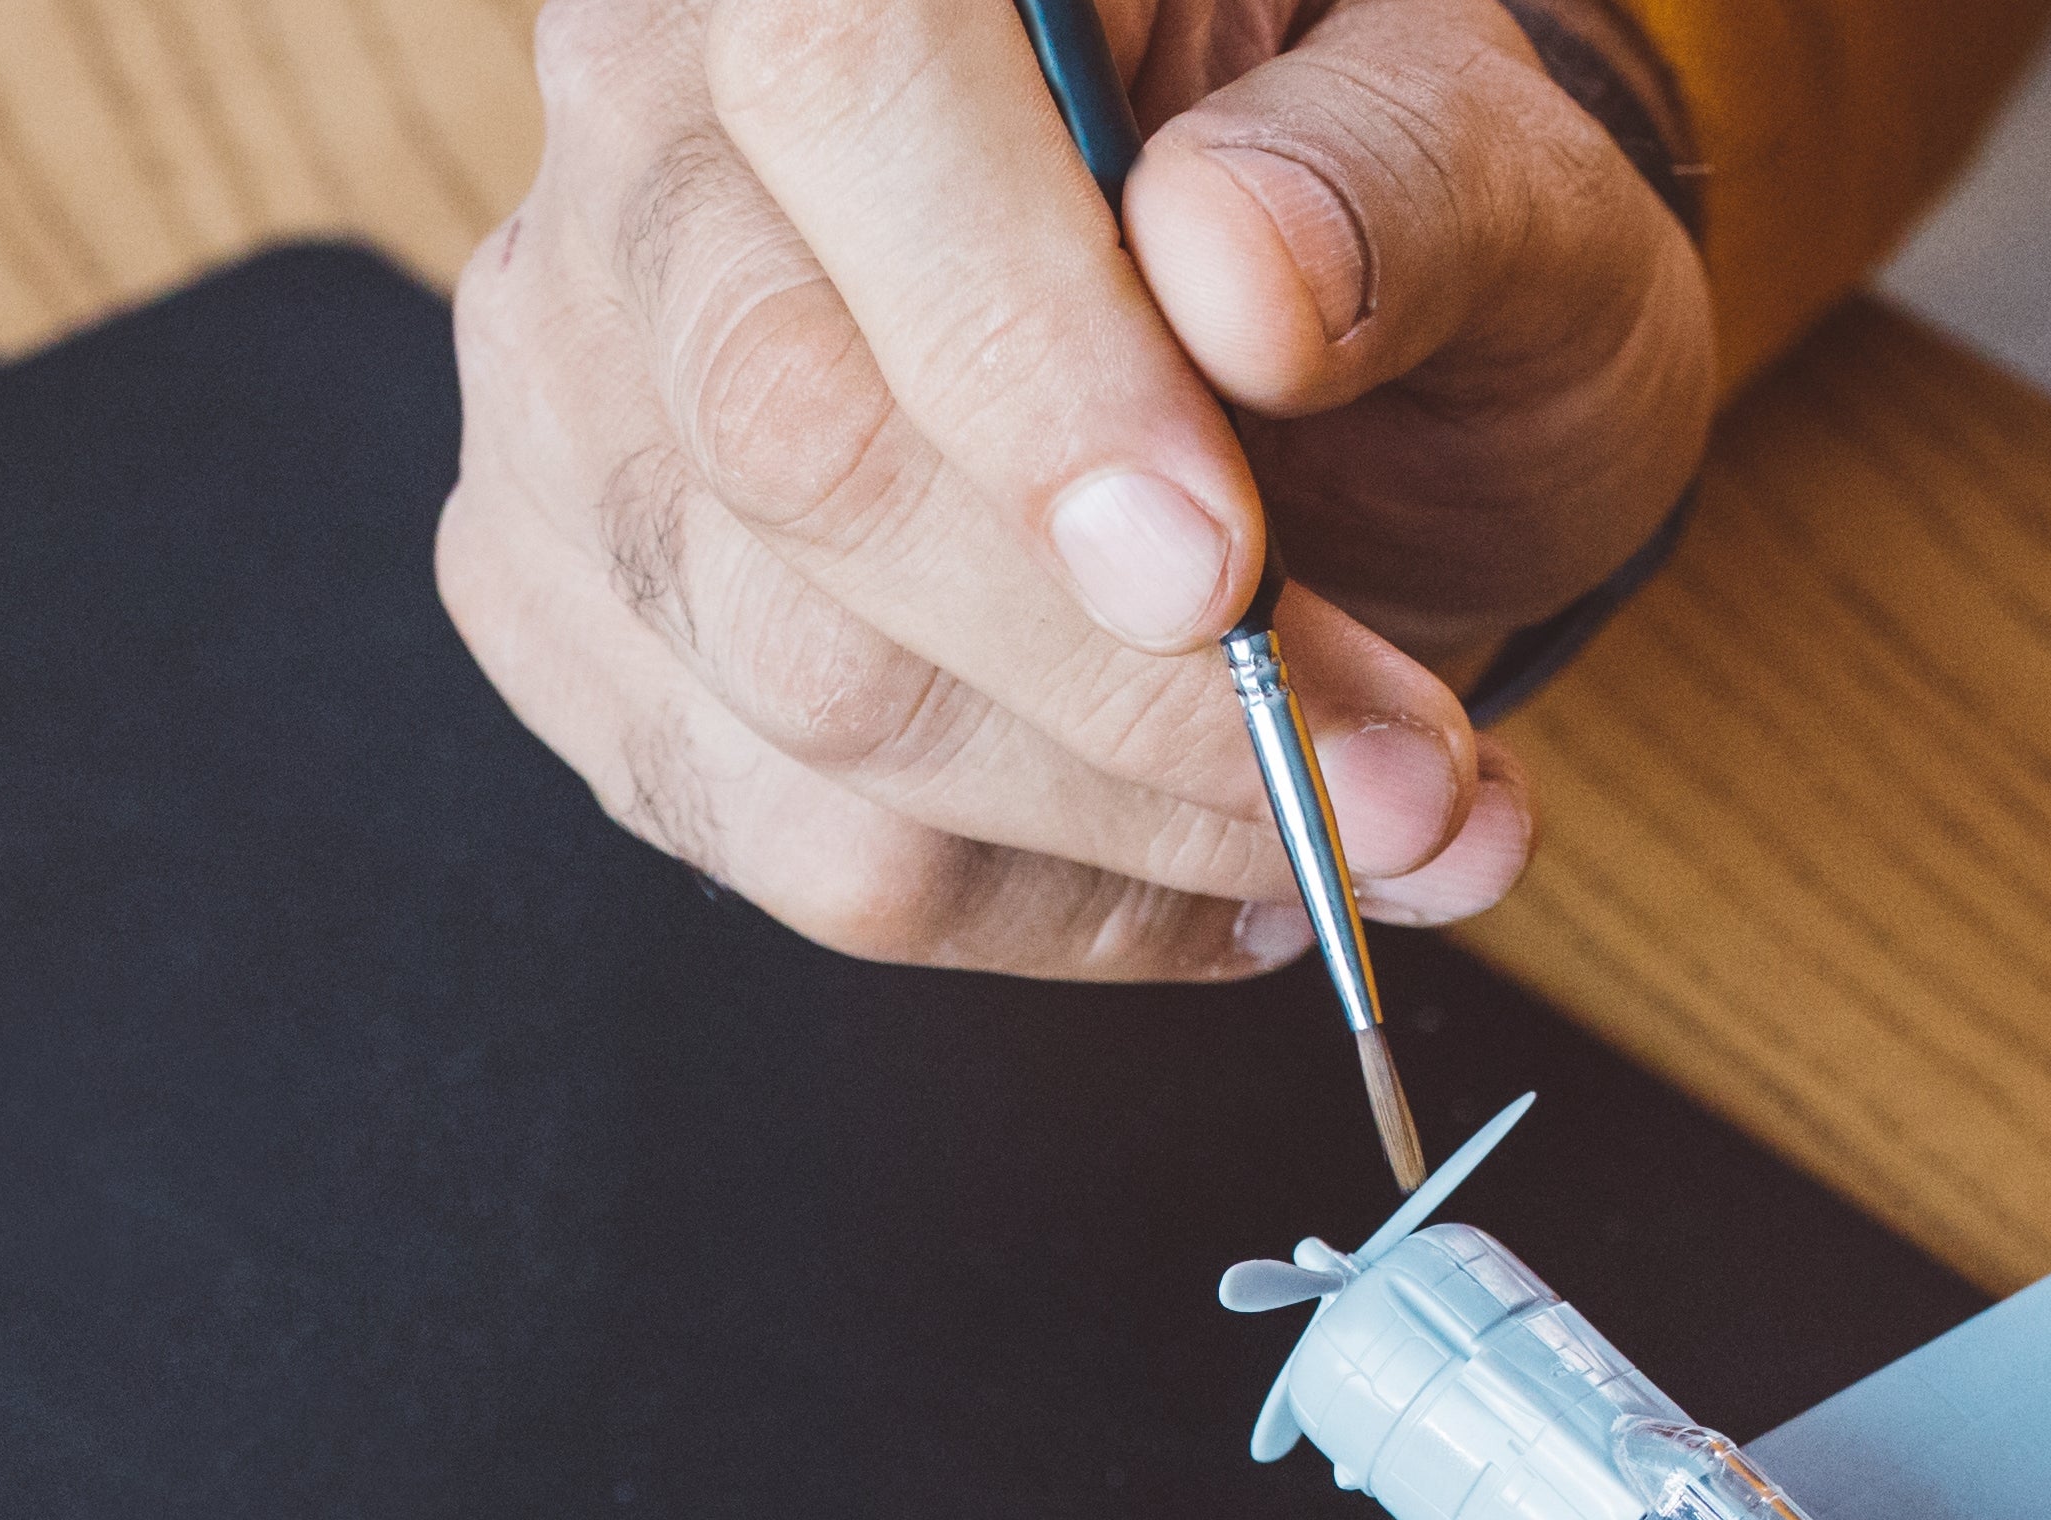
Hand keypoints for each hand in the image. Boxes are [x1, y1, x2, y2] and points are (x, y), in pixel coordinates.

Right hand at [437, 0, 1706, 977]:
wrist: (1300, 346)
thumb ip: (1392, 182)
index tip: (1218, 577)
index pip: (845, 91)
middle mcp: (649, 111)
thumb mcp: (1492, 157)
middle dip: (1118, 680)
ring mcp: (570, 364)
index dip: (1015, 356)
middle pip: (787, 435)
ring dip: (1112, 825)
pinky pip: (751, 823)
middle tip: (1398, 780)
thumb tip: (1244, 281)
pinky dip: (1012, 898)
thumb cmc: (1383, 224)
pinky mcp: (559, 581)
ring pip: (776, 678)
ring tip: (1374, 834)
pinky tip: (1195, 872)